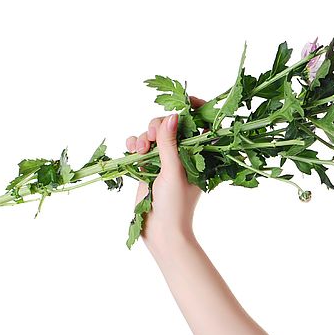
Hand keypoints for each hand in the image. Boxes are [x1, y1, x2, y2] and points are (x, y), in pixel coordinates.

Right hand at [126, 95, 206, 251]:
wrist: (161, 233)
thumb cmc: (175, 206)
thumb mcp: (173, 172)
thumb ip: (170, 144)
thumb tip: (172, 117)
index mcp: (200, 155)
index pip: (201, 125)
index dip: (194, 109)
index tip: (184, 101)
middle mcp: (184, 155)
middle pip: (171, 125)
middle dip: (158, 125)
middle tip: (151, 137)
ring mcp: (165, 160)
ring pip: (153, 134)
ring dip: (143, 136)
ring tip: (140, 151)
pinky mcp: (148, 167)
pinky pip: (140, 146)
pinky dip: (134, 144)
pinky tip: (132, 152)